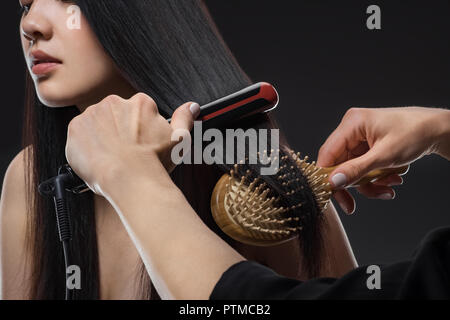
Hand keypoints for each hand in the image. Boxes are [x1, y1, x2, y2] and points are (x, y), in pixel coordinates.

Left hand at [65, 93, 199, 195]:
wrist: (129, 179)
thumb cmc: (155, 162)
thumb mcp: (178, 140)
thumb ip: (184, 118)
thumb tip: (192, 106)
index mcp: (140, 103)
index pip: (138, 111)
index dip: (139, 129)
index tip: (139, 143)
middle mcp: (114, 103)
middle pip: (116, 115)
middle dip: (119, 131)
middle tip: (126, 152)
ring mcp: (92, 114)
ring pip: (97, 124)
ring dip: (102, 137)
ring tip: (112, 158)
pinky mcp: (75, 129)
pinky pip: (80, 135)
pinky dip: (86, 146)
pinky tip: (99, 159)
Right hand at [317, 107, 449, 213]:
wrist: (438, 129)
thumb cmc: (416, 133)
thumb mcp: (385, 156)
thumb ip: (357, 170)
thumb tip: (333, 182)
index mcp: (352, 123)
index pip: (327, 154)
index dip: (328, 177)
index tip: (335, 196)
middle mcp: (352, 128)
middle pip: (339, 164)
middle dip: (355, 183)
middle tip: (353, 205)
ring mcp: (359, 137)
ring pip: (351, 169)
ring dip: (368, 183)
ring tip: (388, 187)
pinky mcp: (367, 145)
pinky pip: (362, 167)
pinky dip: (374, 177)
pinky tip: (391, 178)